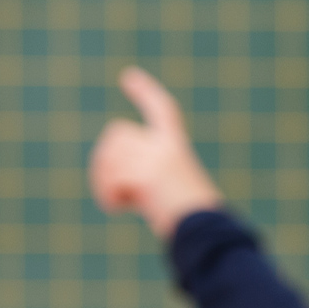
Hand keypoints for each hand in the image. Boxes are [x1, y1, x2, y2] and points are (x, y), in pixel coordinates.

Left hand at [88, 67, 223, 239]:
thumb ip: (150, 175)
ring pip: (107, 155)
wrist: (206, 232)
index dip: (145, 91)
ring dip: (102, 181)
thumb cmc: (196, 220)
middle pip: (117, 132)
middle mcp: (165, 146)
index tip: (129, 75)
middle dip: (106, 156)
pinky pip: (109, 179)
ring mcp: (155, 159)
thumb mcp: (176, 189)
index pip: (162, 109)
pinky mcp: (144, 176)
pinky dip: (107, 197)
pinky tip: (117, 210)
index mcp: (177, 146)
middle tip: (114, 187)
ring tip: (117, 204)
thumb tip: (118, 179)